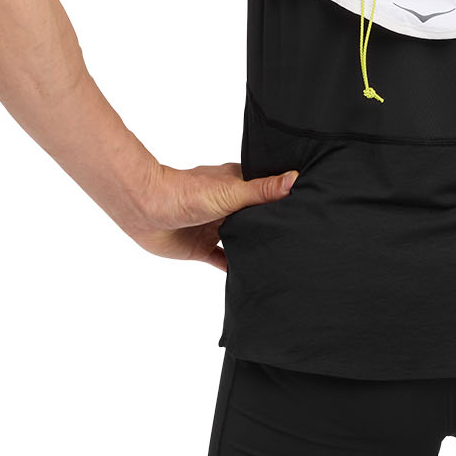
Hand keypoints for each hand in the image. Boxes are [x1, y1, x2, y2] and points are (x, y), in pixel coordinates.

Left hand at [129, 162, 297, 269]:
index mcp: (236, 186)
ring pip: (241, 238)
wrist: (147, 210)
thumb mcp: (231, 192)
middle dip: (271, 226)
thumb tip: (295, 179)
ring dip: (254, 247)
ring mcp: (214, 227)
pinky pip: (222, 259)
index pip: (266, 190)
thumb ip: (262, 190)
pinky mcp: (201, 247)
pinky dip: (234, 267)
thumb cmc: (187, 193)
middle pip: (255, 217)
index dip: (284, 198)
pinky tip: (250, 277)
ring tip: (280, 259)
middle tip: (299, 238)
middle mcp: (228, 205)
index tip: (307, 207)